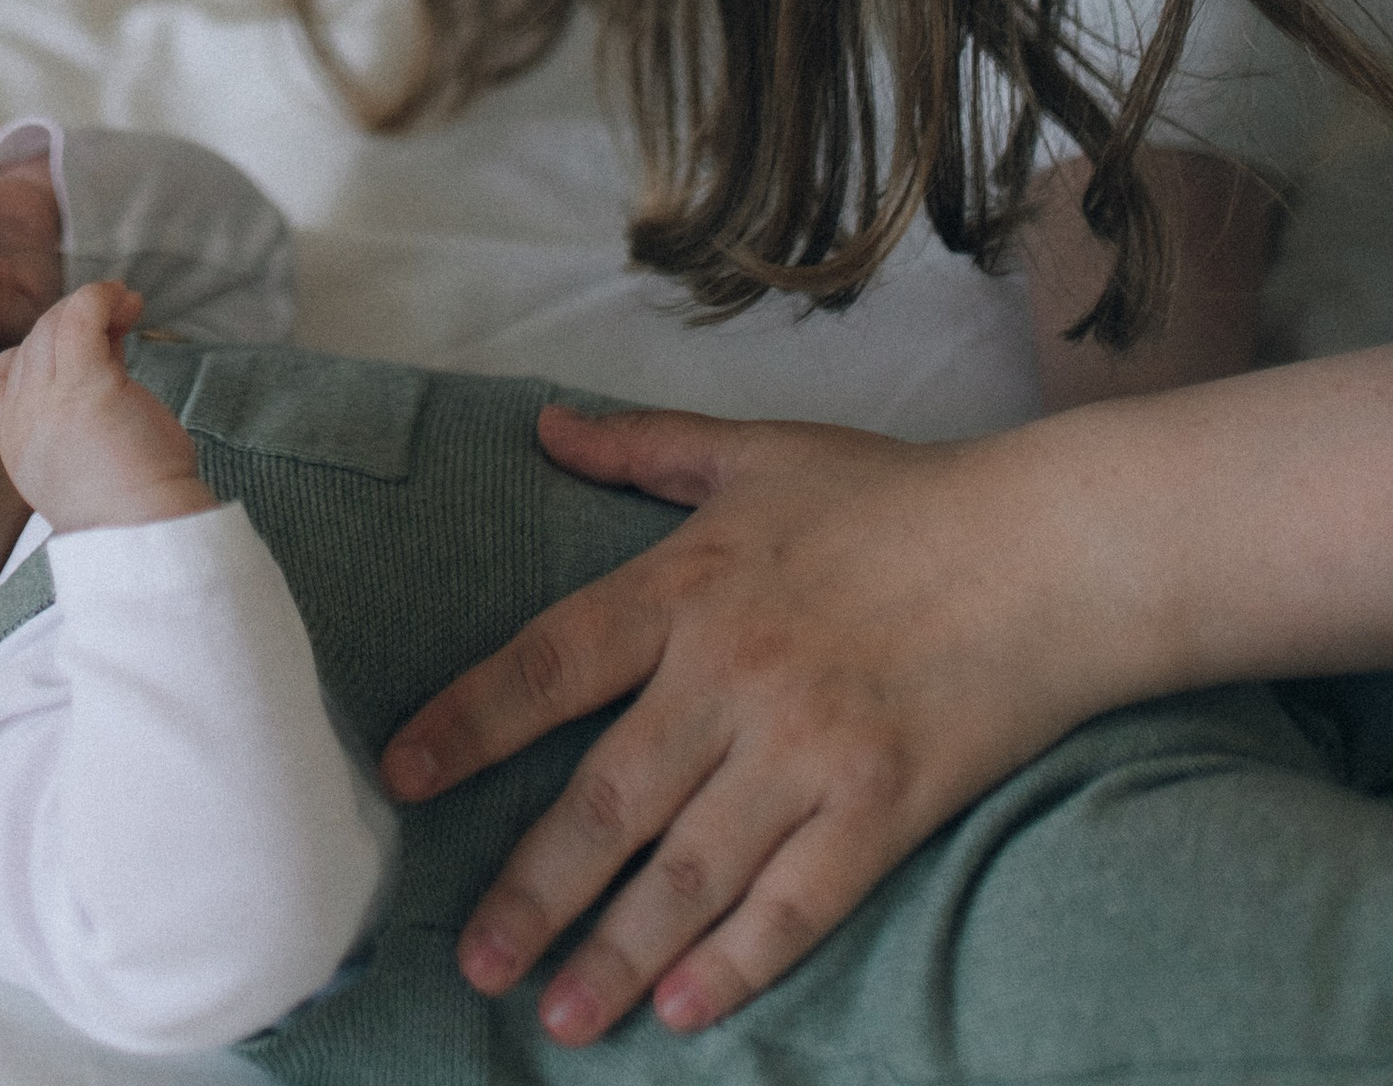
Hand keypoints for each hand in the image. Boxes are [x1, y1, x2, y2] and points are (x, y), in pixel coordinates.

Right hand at [0, 281, 216, 532]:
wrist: (150, 535)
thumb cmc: (135, 503)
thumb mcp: (89, 452)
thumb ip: (83, 399)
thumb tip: (106, 337)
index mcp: (18, 449)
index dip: (31, 354)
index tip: (74, 350)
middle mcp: (24, 424)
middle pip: (29, 344)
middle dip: (70, 321)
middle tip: (116, 316)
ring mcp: (48, 404)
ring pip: (50, 327)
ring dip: (90, 304)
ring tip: (126, 304)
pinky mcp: (85, 385)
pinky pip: (80, 316)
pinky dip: (102, 296)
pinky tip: (127, 299)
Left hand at [382, 403, 1118, 1045]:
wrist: (1044, 549)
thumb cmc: (895, 498)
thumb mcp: (757, 454)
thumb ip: (643, 449)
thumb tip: (546, 428)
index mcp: (688, 584)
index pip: (552, 660)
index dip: (472, 719)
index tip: (402, 775)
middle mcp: (733, 674)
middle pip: (608, 797)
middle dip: (531, 887)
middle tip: (471, 959)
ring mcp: (808, 750)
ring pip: (689, 871)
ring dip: (616, 951)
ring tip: (558, 1016)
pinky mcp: (880, 809)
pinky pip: (795, 903)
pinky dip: (736, 961)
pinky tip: (681, 1008)